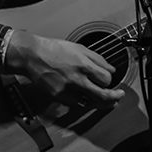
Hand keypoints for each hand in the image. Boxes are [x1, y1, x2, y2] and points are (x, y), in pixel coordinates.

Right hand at [4, 30, 123, 106]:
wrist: (33, 56)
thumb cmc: (54, 49)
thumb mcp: (79, 48)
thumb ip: (97, 59)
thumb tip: (110, 68)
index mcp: (83, 65)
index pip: (106, 79)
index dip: (110, 80)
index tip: (111, 80)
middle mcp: (77, 79)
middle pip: (102, 95)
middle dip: (113, 97)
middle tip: (118, 97)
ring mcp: (68, 90)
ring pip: (90, 103)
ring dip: (101, 103)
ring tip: (108, 102)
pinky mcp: (59, 96)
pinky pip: (77, 103)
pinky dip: (85, 102)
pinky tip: (90, 100)